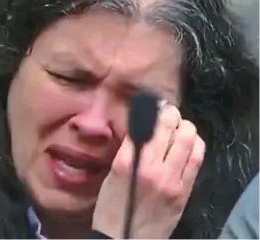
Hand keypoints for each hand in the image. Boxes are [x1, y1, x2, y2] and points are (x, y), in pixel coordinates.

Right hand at [92, 103, 204, 238]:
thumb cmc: (113, 206)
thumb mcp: (113, 174)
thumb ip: (129, 148)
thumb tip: (144, 125)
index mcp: (128, 162)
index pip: (147, 124)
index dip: (156, 109)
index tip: (158, 105)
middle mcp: (151, 169)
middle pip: (170, 127)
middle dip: (172, 114)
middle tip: (169, 114)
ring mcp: (171, 181)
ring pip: (189, 139)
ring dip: (186, 127)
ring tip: (181, 128)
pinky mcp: (184, 192)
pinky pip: (197, 159)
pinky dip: (196, 145)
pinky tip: (190, 144)